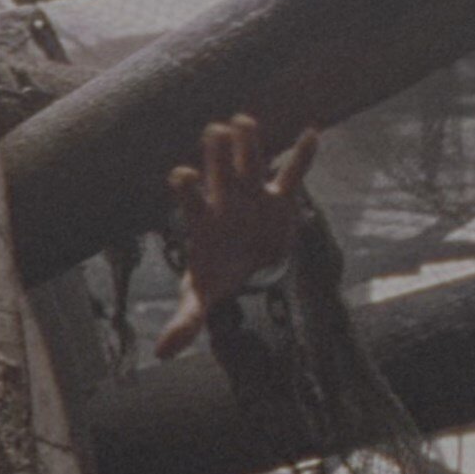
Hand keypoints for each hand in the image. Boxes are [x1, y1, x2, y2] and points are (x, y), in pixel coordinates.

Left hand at [156, 113, 319, 359]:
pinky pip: (293, 174)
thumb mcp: (202, 299)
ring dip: (250, 144)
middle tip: (213, 129)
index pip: (191, 202)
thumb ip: (185, 321)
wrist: (245, 265)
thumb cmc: (217, 275)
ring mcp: (253, 197)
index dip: (186, 189)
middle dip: (217, 156)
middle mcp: (226, 203)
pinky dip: (303, 156)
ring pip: (251, 165)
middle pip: (220, 175)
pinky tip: (313, 132)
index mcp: (203, 222)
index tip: (179, 174)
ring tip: (244, 120)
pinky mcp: (280, 198)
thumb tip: (161, 353)